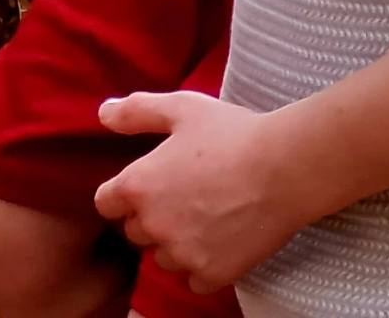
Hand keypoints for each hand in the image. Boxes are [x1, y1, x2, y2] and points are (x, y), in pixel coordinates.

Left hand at [96, 92, 304, 293]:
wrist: (286, 168)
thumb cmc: (232, 134)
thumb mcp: (180, 108)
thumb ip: (136, 112)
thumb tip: (103, 113)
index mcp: (138, 185)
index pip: (106, 203)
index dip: (123, 194)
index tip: (147, 186)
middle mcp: (153, 224)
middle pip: (135, 231)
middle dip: (152, 217)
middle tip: (184, 196)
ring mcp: (182, 253)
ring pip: (163, 258)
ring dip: (176, 244)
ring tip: (206, 217)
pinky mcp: (212, 273)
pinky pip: (194, 280)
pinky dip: (203, 266)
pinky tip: (222, 241)